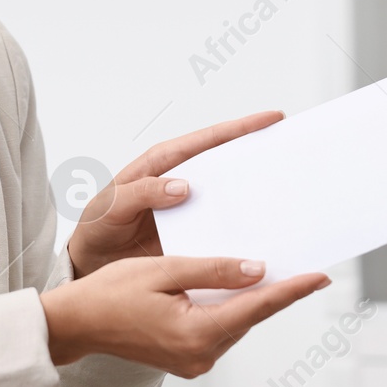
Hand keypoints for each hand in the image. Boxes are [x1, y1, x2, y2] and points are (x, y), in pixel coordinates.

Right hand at [39, 255, 329, 373]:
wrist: (76, 324)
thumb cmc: (110, 293)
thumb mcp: (163, 270)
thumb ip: (213, 270)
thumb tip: (258, 270)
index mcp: (197, 333)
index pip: (257, 307)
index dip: (291, 290)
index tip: (319, 277)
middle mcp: (201, 355)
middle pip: (248, 316)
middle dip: (270, 291)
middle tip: (299, 264)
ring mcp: (194, 361)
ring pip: (234, 322)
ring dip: (246, 298)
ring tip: (265, 270)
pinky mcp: (186, 358)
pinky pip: (217, 328)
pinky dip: (225, 307)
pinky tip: (229, 286)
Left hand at [66, 111, 283, 278]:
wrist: (92, 267)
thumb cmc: (96, 231)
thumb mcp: (109, 208)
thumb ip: (140, 194)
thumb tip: (183, 186)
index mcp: (160, 167)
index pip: (205, 142)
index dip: (238, 129)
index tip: (270, 119)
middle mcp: (181, 184)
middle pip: (226, 164)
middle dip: (259, 154)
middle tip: (295, 151)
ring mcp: (192, 211)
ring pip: (230, 196)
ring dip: (257, 195)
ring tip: (292, 191)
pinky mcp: (196, 237)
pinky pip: (225, 228)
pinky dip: (246, 231)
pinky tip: (268, 237)